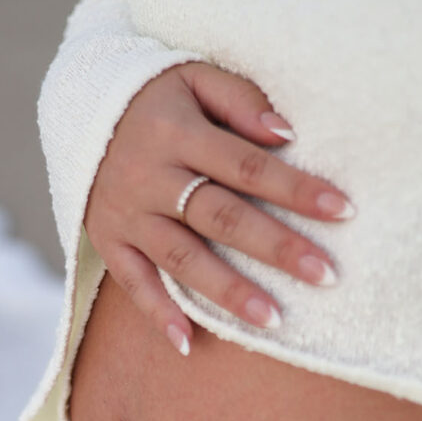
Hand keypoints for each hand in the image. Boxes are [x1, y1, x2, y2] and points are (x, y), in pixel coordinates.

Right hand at [84, 62, 354, 355]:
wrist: (78, 111)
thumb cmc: (155, 98)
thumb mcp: (194, 77)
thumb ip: (240, 101)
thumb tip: (287, 134)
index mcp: (176, 132)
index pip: (248, 166)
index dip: (296, 189)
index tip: (343, 211)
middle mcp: (150, 177)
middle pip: (221, 218)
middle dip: (276, 248)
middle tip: (324, 276)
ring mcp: (127, 214)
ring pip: (182, 258)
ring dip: (227, 291)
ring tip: (273, 319)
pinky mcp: (109, 241)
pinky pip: (133, 282)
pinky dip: (158, 313)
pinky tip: (188, 343)